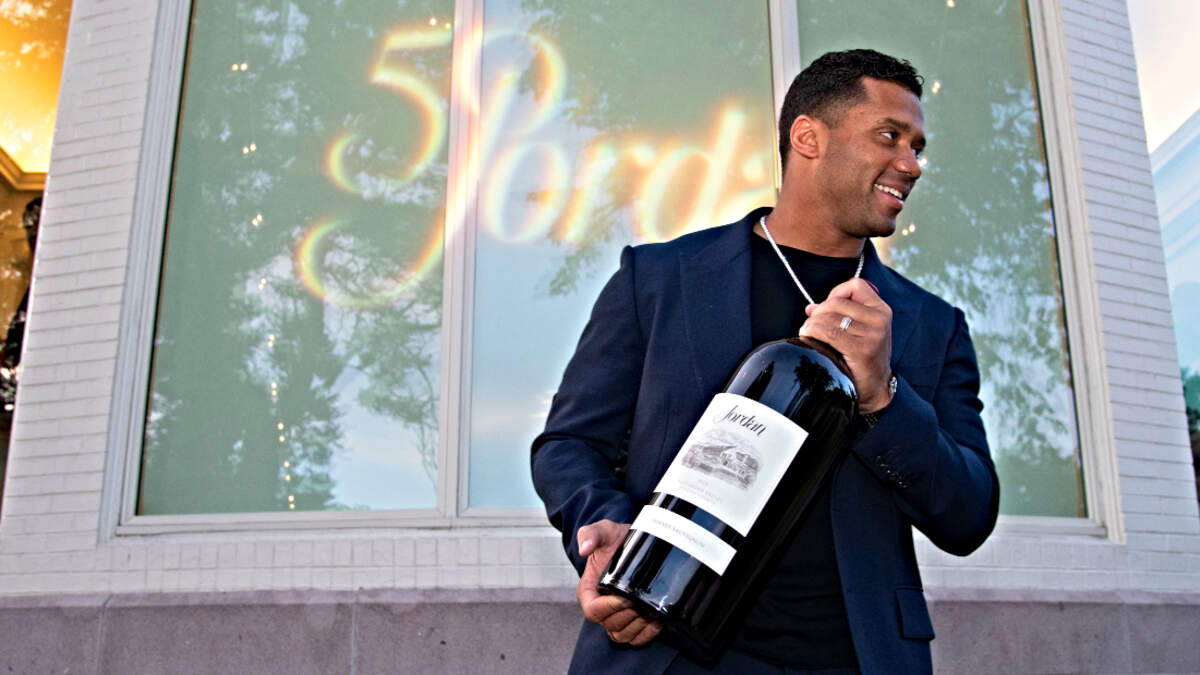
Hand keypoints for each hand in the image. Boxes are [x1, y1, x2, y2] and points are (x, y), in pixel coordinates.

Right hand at [576, 520, 662, 645]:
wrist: (633, 543)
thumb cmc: (614, 539)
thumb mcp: (602, 531)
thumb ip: (589, 535)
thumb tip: (584, 549)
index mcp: (588, 591)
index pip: (593, 611)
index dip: (609, 608)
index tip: (625, 597)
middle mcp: (600, 606)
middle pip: (609, 625)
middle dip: (627, 616)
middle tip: (641, 603)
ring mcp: (616, 615)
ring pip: (622, 635)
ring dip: (637, 627)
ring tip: (650, 612)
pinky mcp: (631, 620)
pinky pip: (635, 639)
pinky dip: (646, 635)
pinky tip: (657, 622)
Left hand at [799, 278, 893, 412]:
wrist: (875, 389)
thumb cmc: (863, 359)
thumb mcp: (861, 331)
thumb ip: (840, 315)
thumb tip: (810, 307)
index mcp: (882, 311)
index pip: (856, 285)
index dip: (836, 293)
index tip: (827, 308)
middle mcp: (880, 320)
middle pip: (837, 302)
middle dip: (818, 312)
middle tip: (812, 325)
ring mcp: (873, 334)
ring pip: (828, 317)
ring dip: (811, 324)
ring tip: (809, 334)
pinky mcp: (862, 349)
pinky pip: (827, 332)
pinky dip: (812, 332)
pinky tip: (809, 338)